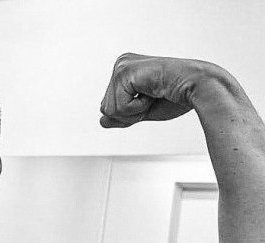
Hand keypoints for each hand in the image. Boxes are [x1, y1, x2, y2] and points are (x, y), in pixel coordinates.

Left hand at [99, 53, 213, 127]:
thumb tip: (101, 121)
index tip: (150, 99)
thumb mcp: (142, 111)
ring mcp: (121, 66)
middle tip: (152, 97)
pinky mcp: (125, 72)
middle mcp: (120, 64)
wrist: (198, 89)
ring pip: (109, 110)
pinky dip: (138, 107)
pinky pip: (120, 107)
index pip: (108, 108)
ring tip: (153, 93)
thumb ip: (122, 116)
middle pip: (105, 109)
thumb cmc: (176, 97)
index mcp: (124, 71)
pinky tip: (153, 91)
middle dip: (129, 114)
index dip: (129, 114)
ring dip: (134, 111)